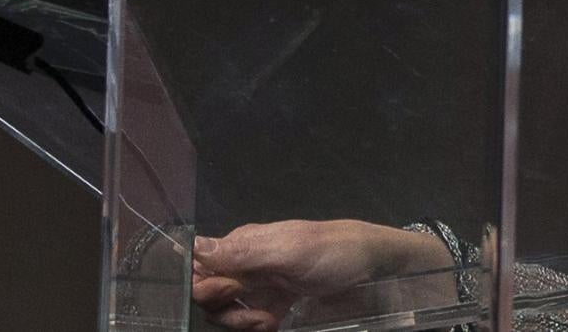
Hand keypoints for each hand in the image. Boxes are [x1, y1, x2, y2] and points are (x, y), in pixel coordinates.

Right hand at [191, 219, 458, 331]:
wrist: (372, 266)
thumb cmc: (333, 252)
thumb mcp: (290, 251)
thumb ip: (244, 253)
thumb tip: (194, 247)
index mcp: (244, 243)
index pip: (201, 267)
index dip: (205, 287)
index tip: (230, 296)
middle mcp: (247, 263)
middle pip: (210, 295)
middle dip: (226, 311)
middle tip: (256, 315)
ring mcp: (260, 284)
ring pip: (228, 311)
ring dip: (242, 322)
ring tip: (268, 320)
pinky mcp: (275, 302)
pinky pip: (250, 320)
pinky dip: (257, 325)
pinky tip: (275, 322)